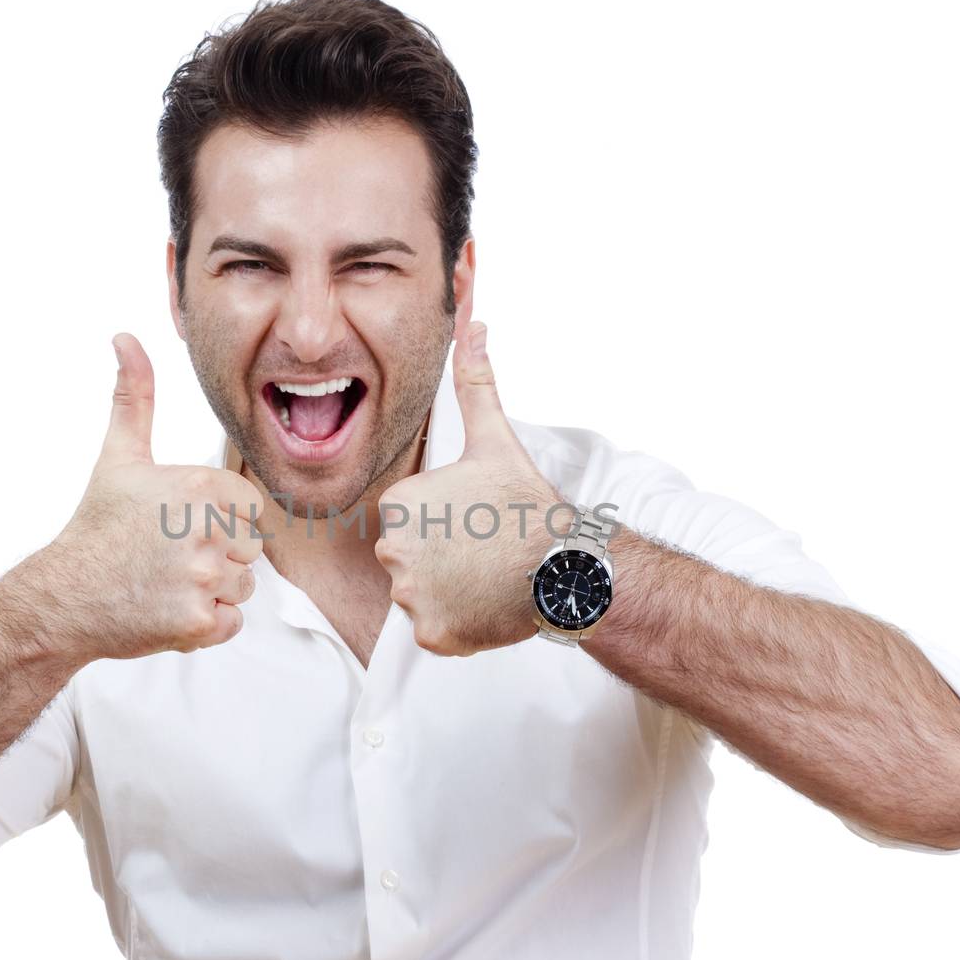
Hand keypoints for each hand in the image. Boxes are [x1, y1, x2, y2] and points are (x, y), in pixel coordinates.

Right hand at [38, 333, 264, 659]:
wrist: (63, 598)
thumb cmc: (98, 527)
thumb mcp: (120, 456)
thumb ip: (135, 396)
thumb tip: (126, 337)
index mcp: (200, 487)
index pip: (249, 509)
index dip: (218, 519)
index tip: (177, 525)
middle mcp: (207, 531)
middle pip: (249, 549)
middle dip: (216, 557)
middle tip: (166, 557)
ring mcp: (203, 579)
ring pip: (242, 587)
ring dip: (210, 591)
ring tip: (164, 582)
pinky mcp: (198, 622)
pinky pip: (231, 623)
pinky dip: (205, 624)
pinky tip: (167, 608)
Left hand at [375, 320, 564, 655]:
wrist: (566, 566)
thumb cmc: (528, 504)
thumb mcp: (495, 438)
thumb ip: (474, 384)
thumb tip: (473, 326)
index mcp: (399, 506)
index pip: (405, 521)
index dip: (440, 522)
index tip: (472, 520)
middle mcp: (394, 552)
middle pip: (407, 560)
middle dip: (440, 559)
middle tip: (482, 550)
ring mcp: (412, 597)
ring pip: (420, 597)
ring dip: (449, 592)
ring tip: (486, 577)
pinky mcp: (432, 634)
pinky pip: (434, 632)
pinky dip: (457, 625)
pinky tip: (485, 605)